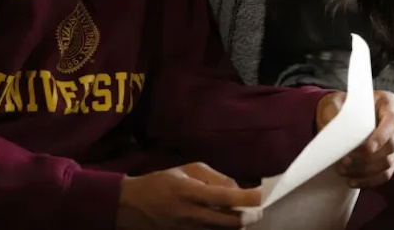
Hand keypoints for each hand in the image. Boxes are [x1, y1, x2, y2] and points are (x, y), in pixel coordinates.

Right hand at [116, 162, 261, 229]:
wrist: (132, 207)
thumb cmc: (161, 182)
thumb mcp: (186, 169)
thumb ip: (213, 177)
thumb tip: (237, 188)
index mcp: (190, 192)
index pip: (225, 197)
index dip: (247, 198)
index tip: (262, 195)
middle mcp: (192, 214)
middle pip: (230, 222)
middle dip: (250, 217)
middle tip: (259, 210)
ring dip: (239, 225)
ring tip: (246, 216)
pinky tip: (229, 223)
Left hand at [316, 90, 393, 187]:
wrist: (340, 115)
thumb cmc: (340, 106)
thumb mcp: (335, 103)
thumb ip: (335, 113)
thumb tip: (335, 131)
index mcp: (386, 103)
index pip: (393, 119)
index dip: (383, 135)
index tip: (367, 148)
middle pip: (391, 145)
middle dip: (368, 157)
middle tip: (345, 160)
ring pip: (387, 162)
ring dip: (365, 170)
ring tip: (342, 170)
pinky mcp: (390, 159)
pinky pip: (384, 174)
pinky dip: (368, 181)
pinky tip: (352, 181)